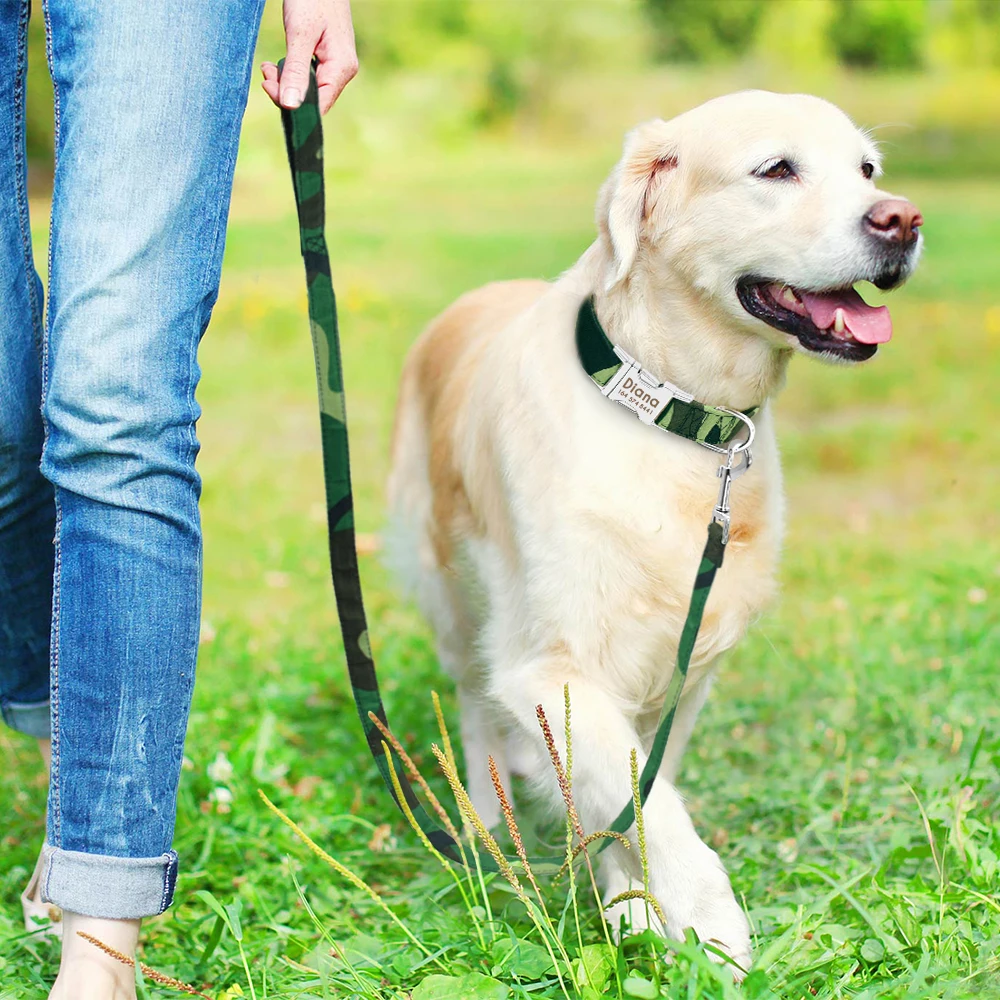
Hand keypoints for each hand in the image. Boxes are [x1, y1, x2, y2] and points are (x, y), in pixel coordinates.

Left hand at [261, 0, 357, 114]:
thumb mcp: (300, 34)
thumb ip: (296, 71)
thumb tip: (290, 106)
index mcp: (341, 69)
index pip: (318, 105)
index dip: (292, 105)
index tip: (267, 85)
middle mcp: (342, 72)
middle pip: (313, 100)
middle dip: (286, 92)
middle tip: (265, 73)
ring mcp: (336, 67)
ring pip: (309, 90)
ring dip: (285, 83)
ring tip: (268, 66)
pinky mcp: (328, 60)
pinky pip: (309, 78)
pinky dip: (291, 74)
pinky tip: (278, 65)